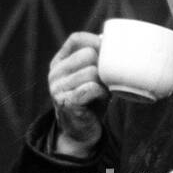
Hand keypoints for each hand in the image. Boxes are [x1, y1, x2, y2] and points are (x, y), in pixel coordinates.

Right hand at [48, 32, 109, 154]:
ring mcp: (58, 88)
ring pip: (92, 72)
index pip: (76, 39)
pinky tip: (100, 99)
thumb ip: (96, 60)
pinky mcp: (66, 102)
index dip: (95, 41)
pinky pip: (92, 88)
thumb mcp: (90, 77)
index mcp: (59, 63)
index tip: (109, 51)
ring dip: (104, 82)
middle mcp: (55, 73)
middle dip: (103, 65)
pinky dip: (102, 93)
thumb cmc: (90, 101)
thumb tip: (117, 42)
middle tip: (107, 79)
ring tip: (104, 91)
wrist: (80, 133)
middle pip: (88, 54)